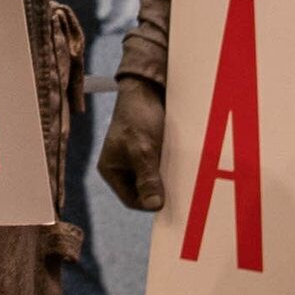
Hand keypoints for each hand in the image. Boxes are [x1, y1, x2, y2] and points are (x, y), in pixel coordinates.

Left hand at [94, 0, 145, 34]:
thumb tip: (100, 17)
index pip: (128, 12)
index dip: (116, 24)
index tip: (103, 30)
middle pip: (136, 17)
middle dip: (119, 27)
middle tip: (103, 30)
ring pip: (140, 15)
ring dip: (124, 23)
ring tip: (107, 26)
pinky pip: (142, 9)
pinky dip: (130, 16)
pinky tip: (116, 18)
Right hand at [99, 76, 168, 212]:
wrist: (148, 88)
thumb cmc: (138, 117)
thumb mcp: (143, 149)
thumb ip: (147, 178)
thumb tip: (153, 206)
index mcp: (112, 170)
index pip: (131, 200)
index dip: (149, 202)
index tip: (168, 199)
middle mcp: (123, 168)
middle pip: (145, 192)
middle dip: (161, 191)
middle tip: (179, 189)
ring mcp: (138, 160)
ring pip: (156, 180)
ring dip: (169, 179)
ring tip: (181, 175)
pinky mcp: (152, 151)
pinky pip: (163, 167)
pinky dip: (173, 168)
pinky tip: (183, 165)